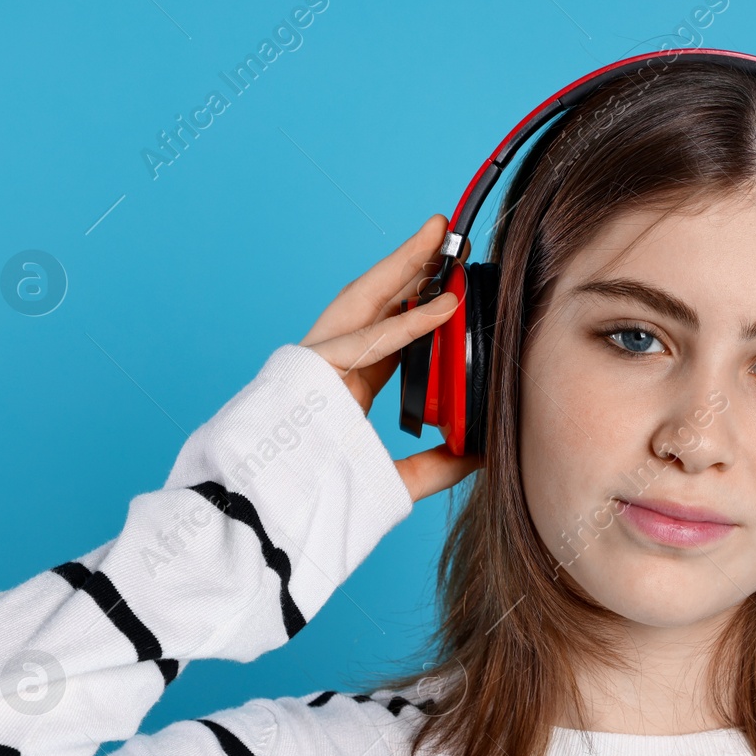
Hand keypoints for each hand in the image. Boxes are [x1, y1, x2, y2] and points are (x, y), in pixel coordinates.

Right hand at [299, 213, 483, 502]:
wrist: (272, 519)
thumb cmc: (321, 500)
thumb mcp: (399, 481)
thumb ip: (439, 465)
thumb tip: (483, 453)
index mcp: (345, 386)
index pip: (387, 332)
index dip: (419, 305)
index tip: (452, 287)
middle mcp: (329, 366)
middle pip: (374, 303)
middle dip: (409, 266)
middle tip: (445, 238)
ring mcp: (316, 362)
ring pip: (364, 301)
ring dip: (402, 265)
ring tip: (437, 237)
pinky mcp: (311, 369)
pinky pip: (368, 339)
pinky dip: (409, 323)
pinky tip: (442, 306)